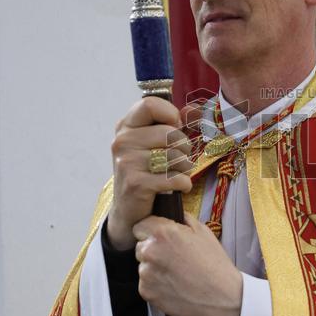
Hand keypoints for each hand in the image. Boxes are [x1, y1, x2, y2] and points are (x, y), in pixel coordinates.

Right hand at [107, 97, 195, 250]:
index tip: (174, 128)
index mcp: (125, 127)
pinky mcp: (136, 184)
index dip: (170, 115)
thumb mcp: (153, 143)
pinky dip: (183, 184)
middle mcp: (122, 142)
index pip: (150, 104)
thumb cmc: (146, 172)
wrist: (129, 210)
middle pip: (170, 133)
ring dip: (184, 168)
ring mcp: (127, 163)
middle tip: (178, 159)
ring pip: (175, 156)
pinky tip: (178, 187)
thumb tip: (193, 109)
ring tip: (176, 173)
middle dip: (183, 148)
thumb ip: (172, 123)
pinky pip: (175, 178)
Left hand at [133, 213, 242, 315]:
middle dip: (151, 248)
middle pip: (139, 245)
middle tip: (172, 257)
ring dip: (153, 267)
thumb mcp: (203, 232)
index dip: (151, 230)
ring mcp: (146, 273)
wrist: (222, 297)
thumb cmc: (214, 264)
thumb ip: (182, 219)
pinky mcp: (146, 292)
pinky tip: (173, 285)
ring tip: (175, 273)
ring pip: (142, 264)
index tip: (161, 237)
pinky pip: (145, 283)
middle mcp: (149, 251)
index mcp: (162, 233)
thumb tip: (172, 213)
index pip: (140, 225)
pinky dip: (155, 284)